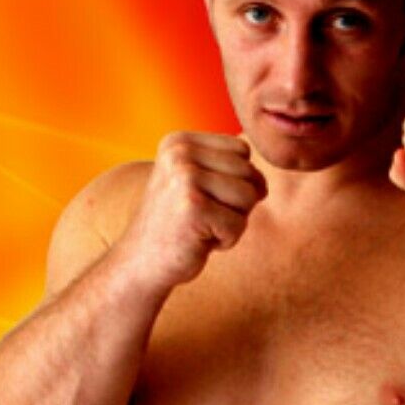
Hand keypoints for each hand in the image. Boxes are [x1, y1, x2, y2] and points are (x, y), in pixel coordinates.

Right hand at [117, 132, 267, 289]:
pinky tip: (198, 241)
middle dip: (237, 203)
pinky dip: (226, 240)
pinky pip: (239, 224)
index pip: (242, 150)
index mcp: (180, 141)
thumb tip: (263, 182)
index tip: (204, 198)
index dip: (236, 180)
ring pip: (249, 196)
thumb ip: (229, 169)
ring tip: (202, 227)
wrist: (141, 262)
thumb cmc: (180, 225)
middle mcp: (180, 153)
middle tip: (203, 217)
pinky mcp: (192, 207)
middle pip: (249, 172)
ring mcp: (185, 178)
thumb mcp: (198, 184)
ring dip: (233, 221)